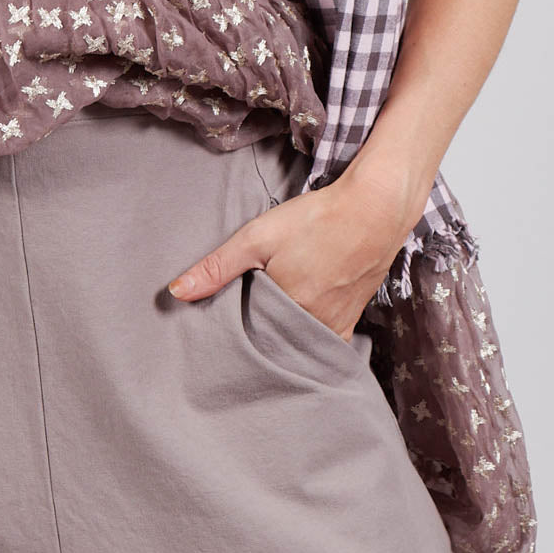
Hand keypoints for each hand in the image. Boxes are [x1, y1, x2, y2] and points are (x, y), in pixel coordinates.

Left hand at [166, 163, 421, 339]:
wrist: (377, 208)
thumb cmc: (317, 218)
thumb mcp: (258, 237)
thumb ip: (217, 267)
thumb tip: (176, 293)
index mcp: (286, 311)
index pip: (248, 337)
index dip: (233, 334)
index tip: (218, 332)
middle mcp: (312, 325)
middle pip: (273, 343)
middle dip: (256, 341)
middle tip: (240, 329)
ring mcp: (336, 325)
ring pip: (298, 344)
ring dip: (281, 341)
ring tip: (264, 329)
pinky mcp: (352, 318)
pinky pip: (325, 344)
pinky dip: (309, 342)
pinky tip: (296, 336)